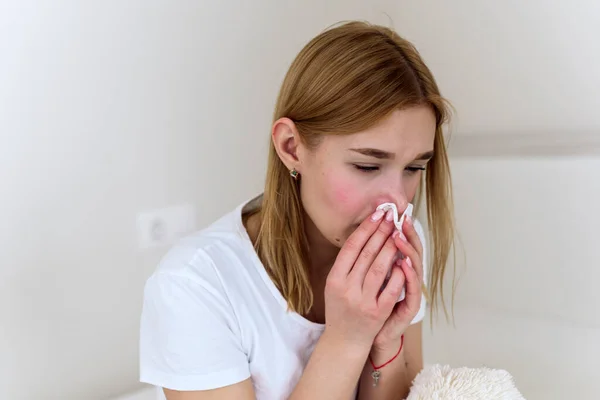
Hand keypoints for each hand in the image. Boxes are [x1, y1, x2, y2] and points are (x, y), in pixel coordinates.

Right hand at [323, 208, 406, 349]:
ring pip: (380, 268)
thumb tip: (364, 233)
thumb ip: (346, 264)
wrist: (344, 340)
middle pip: (367, 254)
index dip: (365, 228)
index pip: (352, 247)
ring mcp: (363, 301)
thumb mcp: (334, 285)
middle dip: (381, 232)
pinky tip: (405, 259)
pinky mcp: (378, 312)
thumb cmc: (340, 308)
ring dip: (391, 248)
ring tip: (398, 232)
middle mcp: (347, 289)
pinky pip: (392, 288)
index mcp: (334, 279)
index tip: (377, 213)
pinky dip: (399, 273)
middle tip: (391, 217)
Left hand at [371, 215, 423, 351]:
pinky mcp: (411, 306)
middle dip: (406, 232)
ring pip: (415, 265)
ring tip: (400, 235)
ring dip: (407, 249)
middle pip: (412, 250)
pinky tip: (403, 262)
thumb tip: (365, 232)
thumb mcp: (368, 278)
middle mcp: (409, 277)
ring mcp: (411, 291)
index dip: (400, 227)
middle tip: (401, 217)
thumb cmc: (369, 305)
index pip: (403, 243)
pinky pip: (412, 287)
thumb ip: (372, 258)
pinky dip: (408, 274)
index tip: (395, 211)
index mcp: (399, 268)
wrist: (369, 337)